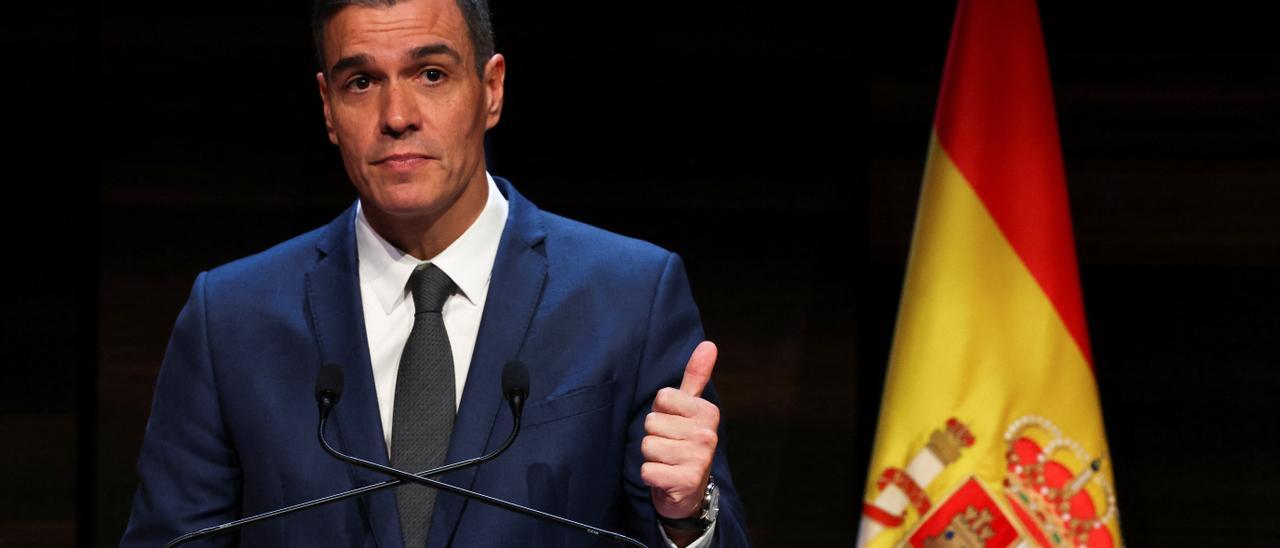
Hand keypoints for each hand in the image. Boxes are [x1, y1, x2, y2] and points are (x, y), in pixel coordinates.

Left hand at [642, 341, 719, 522]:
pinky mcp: (684, 481)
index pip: (662, 398)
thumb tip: (709, 344)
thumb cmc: (683, 443)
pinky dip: (649, 476)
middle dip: (653, 435)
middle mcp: (707, 435)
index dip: (660, 412)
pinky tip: (663, 477)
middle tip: (668, 445)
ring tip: (665, 461)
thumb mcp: (690, 408)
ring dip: (650, 456)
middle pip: (652, 422)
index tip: (672, 424)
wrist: (688, 491)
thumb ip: (695, 377)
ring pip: (648, 445)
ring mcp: (698, 459)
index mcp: (707, 413)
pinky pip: (647, 470)